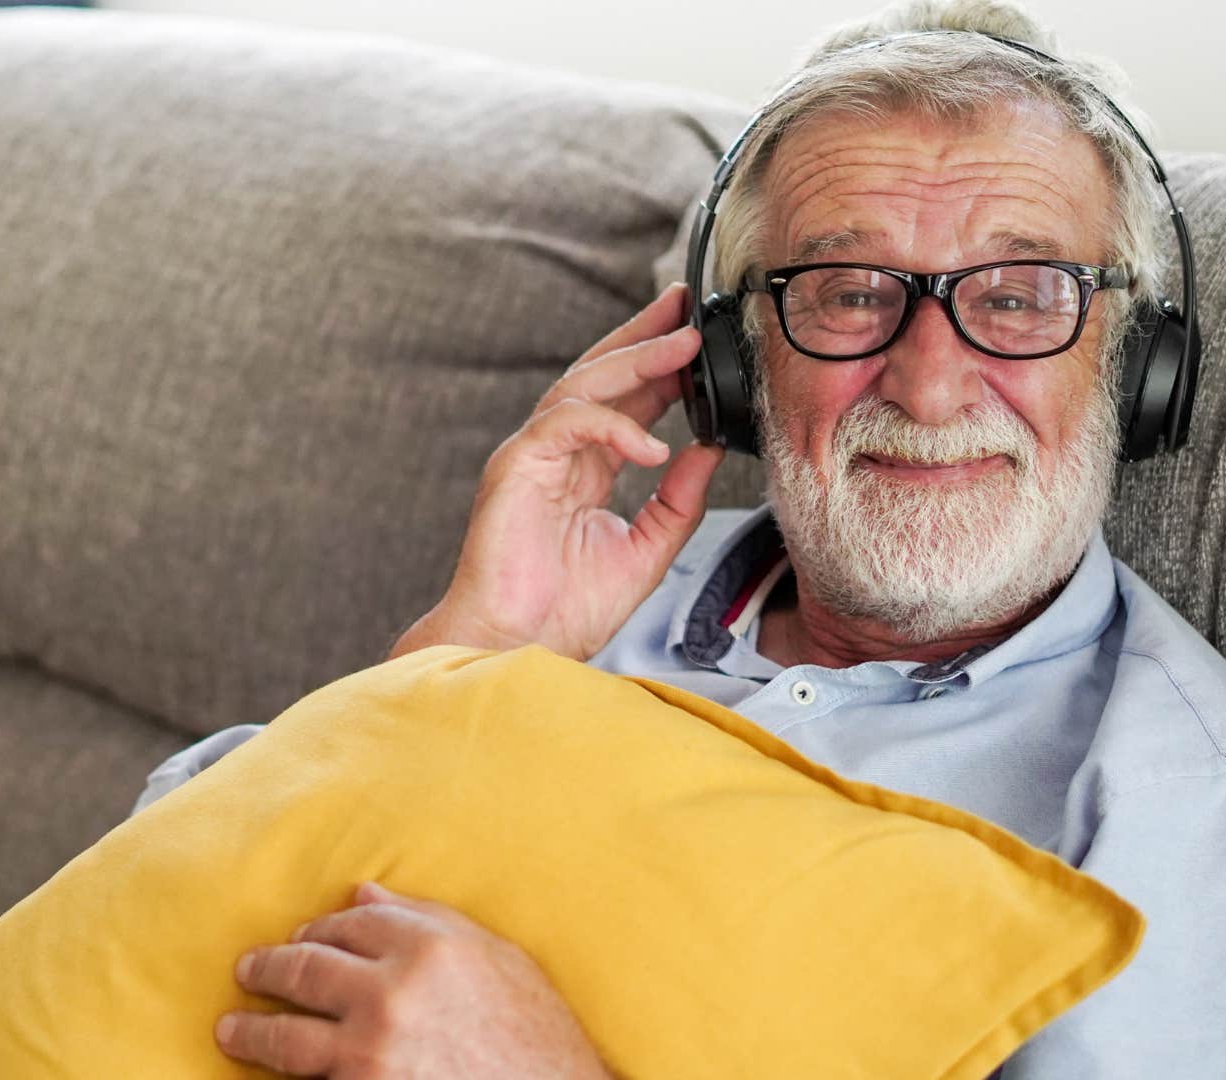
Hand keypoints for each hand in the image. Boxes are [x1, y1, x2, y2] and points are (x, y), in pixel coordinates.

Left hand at [218, 882, 612, 1079]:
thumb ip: (429, 919)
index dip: (318, 928)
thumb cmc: (537, 1033)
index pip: (348, 922)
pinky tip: (271, 1077)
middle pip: (304, 969)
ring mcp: (371, 1054)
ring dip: (251, 1034)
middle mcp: (391, 993)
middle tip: (248, 973)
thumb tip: (362, 893)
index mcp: (428, 946)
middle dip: (267, 970)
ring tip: (232, 1031)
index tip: (302, 938)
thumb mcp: (496, 959)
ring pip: (287, 1038)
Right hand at [393, 283, 724, 660]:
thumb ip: (679, 503)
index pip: (627, 401)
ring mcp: (532, 455)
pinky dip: (611, 425)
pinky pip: (565, 422)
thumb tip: (710, 452)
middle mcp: (556, 453)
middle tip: (687, 305)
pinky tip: (651, 443)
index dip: (664, 368)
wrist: (516, 646)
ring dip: (636, 360)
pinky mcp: (515, 466)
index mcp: (584, 469)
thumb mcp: (645, 551)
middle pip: (601, 375)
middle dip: (645, 336)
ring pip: (583, 385)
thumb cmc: (564, 611)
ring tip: (685, 345)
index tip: (703, 341)